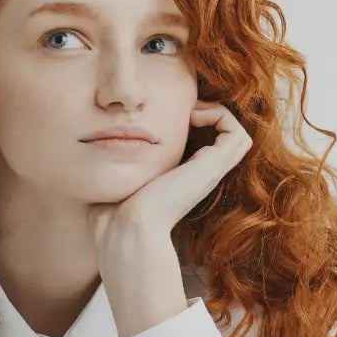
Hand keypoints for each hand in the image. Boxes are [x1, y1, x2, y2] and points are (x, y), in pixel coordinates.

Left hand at [90, 98, 253, 257]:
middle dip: (207, 114)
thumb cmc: (114, 210)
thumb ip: (118, 166)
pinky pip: (236, 134)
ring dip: (217, 113)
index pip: (204, 144)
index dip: (193, 123)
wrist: (128, 226)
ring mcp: (211, 171)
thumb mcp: (120, 179)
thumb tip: (100, 152)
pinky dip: (220, 115)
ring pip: (236, 134)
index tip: (169, 116)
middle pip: (224, 138)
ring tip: (191, 112)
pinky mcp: (214, 167)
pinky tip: (192, 117)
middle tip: (183, 110)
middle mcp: (202, 174)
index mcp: (183, 178)